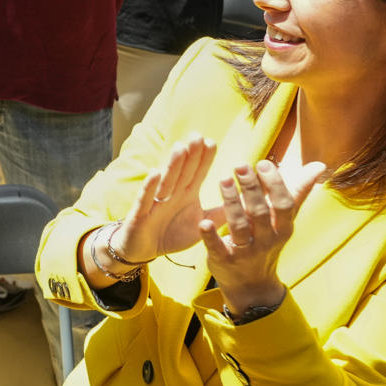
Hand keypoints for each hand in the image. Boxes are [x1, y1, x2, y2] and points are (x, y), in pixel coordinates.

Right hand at [110, 134, 218, 260]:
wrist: (144, 250)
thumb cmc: (172, 234)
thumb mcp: (201, 225)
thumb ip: (219, 214)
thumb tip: (246, 204)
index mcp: (185, 194)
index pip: (196, 173)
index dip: (203, 159)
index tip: (211, 142)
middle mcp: (171, 193)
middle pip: (182, 171)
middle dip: (190, 155)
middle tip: (197, 136)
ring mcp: (155, 201)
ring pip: (165, 180)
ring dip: (172, 165)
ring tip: (180, 147)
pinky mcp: (140, 213)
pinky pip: (145, 198)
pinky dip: (149, 186)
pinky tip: (155, 172)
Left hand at [199, 159, 325, 311]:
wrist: (252, 285)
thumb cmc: (268, 241)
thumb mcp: (284, 221)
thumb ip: (297, 192)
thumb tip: (318, 165)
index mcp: (283, 228)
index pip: (283, 204)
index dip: (275, 184)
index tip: (263, 163)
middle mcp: (267, 240)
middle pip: (260, 212)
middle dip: (252, 188)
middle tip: (240, 165)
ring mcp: (246, 252)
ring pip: (239, 226)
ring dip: (232, 203)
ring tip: (223, 180)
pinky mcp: (224, 260)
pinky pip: (217, 247)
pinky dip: (211, 235)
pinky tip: (204, 221)